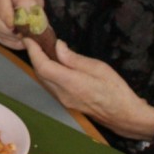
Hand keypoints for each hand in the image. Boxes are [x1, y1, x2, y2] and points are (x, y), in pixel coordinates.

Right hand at [0, 0, 42, 49]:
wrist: (25, 6)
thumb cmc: (28, 0)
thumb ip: (30, 3)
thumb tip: (23, 7)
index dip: (5, 14)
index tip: (13, 26)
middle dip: (5, 28)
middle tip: (19, 35)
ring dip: (6, 35)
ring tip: (20, 38)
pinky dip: (5, 39)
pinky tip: (15, 40)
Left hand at [23, 37, 153, 139]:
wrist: (124, 115)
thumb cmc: (116, 90)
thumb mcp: (99, 68)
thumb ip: (75, 59)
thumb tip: (58, 47)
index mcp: (72, 83)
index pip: (44, 67)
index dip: (34, 52)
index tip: (29, 38)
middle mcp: (63, 93)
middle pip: (40, 73)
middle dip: (34, 55)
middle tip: (35, 39)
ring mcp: (63, 100)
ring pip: (44, 80)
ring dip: (39, 64)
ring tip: (42, 47)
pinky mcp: (66, 102)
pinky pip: (51, 85)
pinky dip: (47, 72)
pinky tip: (53, 62)